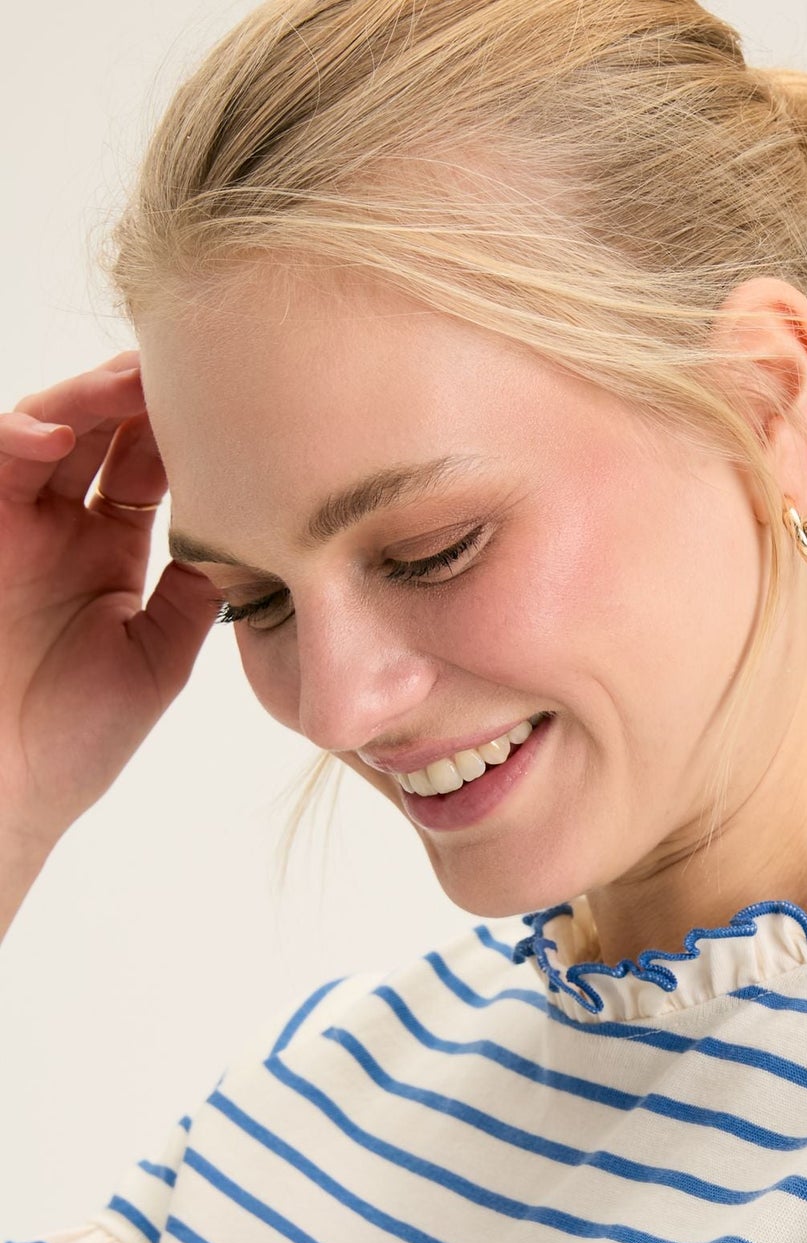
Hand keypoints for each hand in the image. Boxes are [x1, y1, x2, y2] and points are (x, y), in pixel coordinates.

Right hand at [0, 347, 220, 853]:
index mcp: (110, 551)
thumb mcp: (158, 654)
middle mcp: (61, 528)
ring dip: (90, 397)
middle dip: (145, 395)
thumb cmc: (74, 737)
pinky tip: (61, 431)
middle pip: (103, 432)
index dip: (188, 433)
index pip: (149, 467)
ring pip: (51, 431)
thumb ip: (197, 591)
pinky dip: (17, 436)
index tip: (240, 407)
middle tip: (194, 365)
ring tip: (135, 378)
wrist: (7, 790)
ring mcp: (16, 526)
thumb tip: (258, 536)